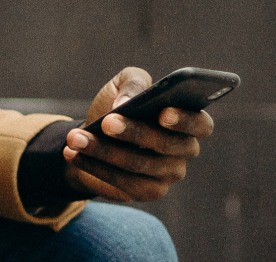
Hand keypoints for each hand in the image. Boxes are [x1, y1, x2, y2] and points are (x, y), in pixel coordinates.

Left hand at [62, 67, 213, 201]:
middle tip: (106, 122)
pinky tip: (74, 153)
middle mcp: (185, 149)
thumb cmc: (118, 104)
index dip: (185, 120)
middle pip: (165, 144)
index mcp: (188, 120)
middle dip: (133, 132)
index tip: (162, 112)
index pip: (201, 124)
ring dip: (103, 151)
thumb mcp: (124, 82)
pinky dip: (95, 166)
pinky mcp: (149, 192)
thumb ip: (133, 83)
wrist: (95, 133)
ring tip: (75, 137)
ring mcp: (169, 174)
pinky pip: (123, 183)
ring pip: (139, 164)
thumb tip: (127, 103)